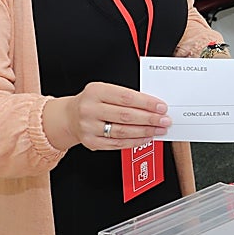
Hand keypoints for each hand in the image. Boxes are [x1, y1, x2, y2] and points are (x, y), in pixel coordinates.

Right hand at [45, 81, 171, 150]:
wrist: (69, 117)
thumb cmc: (92, 102)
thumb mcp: (104, 90)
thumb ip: (125, 96)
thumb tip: (152, 106)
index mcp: (95, 92)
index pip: (126, 97)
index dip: (146, 103)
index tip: (161, 106)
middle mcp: (90, 109)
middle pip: (126, 115)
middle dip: (150, 119)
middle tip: (164, 120)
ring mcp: (89, 127)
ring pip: (123, 131)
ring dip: (145, 131)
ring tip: (159, 129)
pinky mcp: (91, 142)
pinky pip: (117, 143)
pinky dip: (135, 141)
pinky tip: (146, 138)